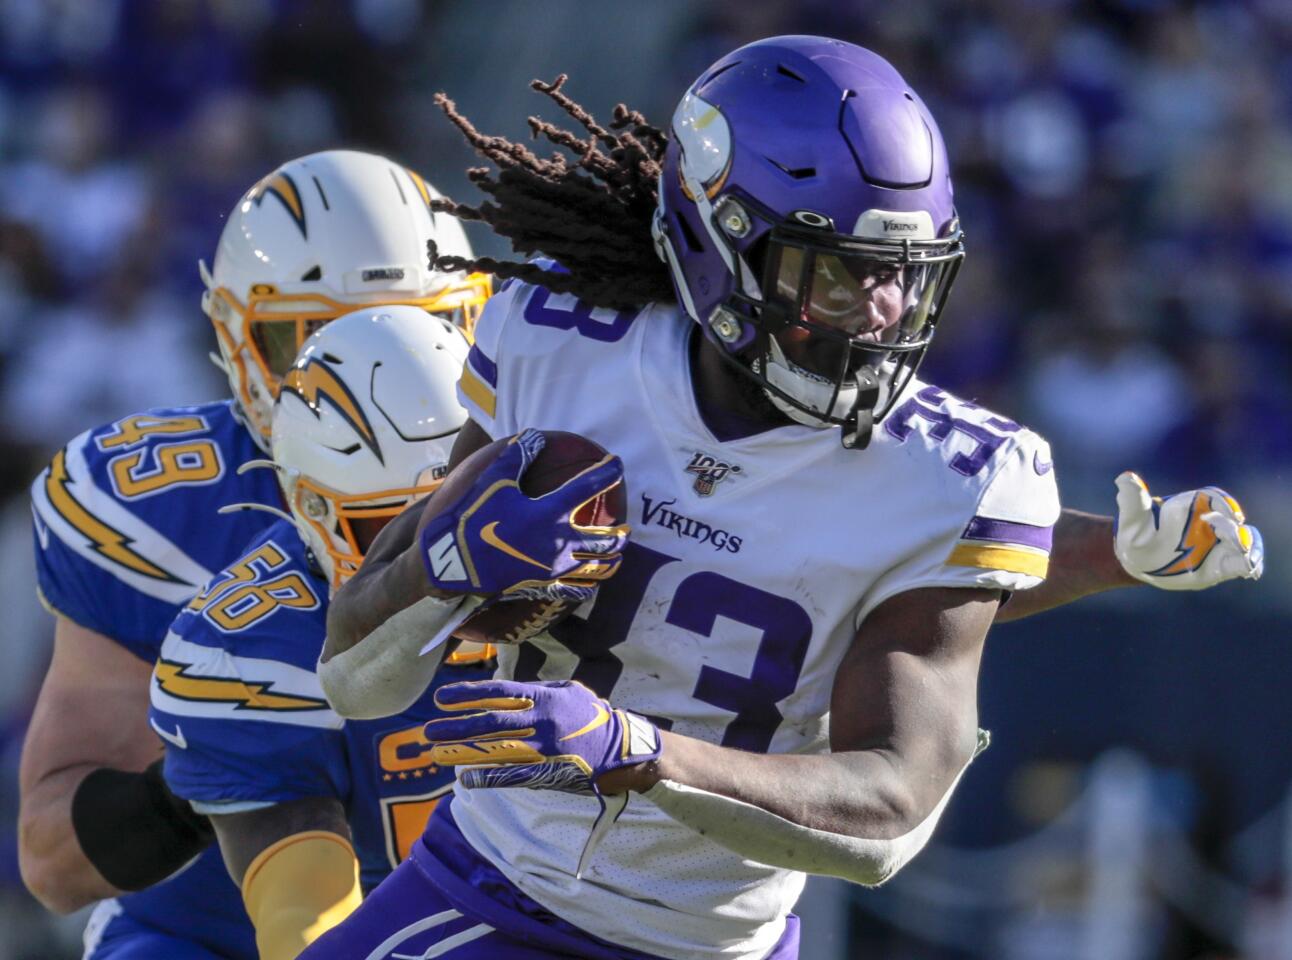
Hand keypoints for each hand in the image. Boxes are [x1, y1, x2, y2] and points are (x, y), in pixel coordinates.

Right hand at [419, 429, 627, 602]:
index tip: (618, 464)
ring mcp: (554, 568)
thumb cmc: (473, 518)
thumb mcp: (493, 482)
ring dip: (612, 559)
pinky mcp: (544, 586)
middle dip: (620, 534)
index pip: (589, 487)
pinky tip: (592, 582)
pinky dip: (590, 584)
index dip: (607, 472)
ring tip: (617, 554)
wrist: (454, 563)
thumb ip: (517, 456)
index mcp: (549, 512)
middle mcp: (559, 541)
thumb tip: (536, 435)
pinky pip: (577, 590)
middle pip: (605, 540)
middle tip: (626, 527)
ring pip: (598, 567)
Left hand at [423, 679, 661, 794]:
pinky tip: (465, 778)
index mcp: (544, 697)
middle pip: (490, 723)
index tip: (441, 698)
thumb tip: (509, 692)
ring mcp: (544, 748)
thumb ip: (539, 689)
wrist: (623, 748)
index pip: (497, 693)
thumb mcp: (569, 690)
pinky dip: (487, 777)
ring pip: (495, 750)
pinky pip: (512, 775)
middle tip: (428, 730)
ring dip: (463, 753)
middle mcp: (541, 721)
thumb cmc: (593, 715)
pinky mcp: (548, 772)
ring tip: (436, 755)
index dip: (467, 695)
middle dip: (456, 727)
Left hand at [1114, 471, 1263, 590]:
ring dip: (1249, 546)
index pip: (1214, 498)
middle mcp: (1209, 522)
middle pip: (1231, 520)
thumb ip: (1133, 500)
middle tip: (1233, 540)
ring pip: (1243, 539)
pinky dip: (1250, 563)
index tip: (1228, 515)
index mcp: (1191, 506)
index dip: (1224, 504)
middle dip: (1234, 529)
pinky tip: (1249, 570)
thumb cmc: (1136, 534)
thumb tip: (1125, 478)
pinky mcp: (1220, 563)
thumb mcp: (1132, 519)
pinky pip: (1241, 562)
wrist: (1138, 559)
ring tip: (1245, 556)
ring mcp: (1216, 542)